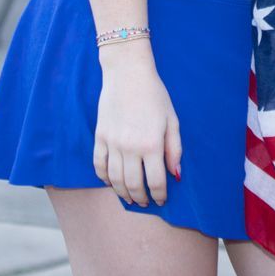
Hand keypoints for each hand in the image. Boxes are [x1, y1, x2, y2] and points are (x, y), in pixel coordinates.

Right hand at [93, 46, 181, 206]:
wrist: (127, 73)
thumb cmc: (154, 95)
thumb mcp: (172, 120)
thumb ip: (174, 149)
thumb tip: (175, 175)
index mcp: (152, 144)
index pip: (156, 182)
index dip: (160, 195)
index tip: (161, 200)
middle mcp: (130, 147)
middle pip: (133, 185)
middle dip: (141, 198)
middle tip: (145, 202)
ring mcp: (112, 143)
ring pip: (115, 179)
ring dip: (123, 193)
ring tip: (130, 198)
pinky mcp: (100, 136)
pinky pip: (99, 165)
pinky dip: (104, 178)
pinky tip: (111, 182)